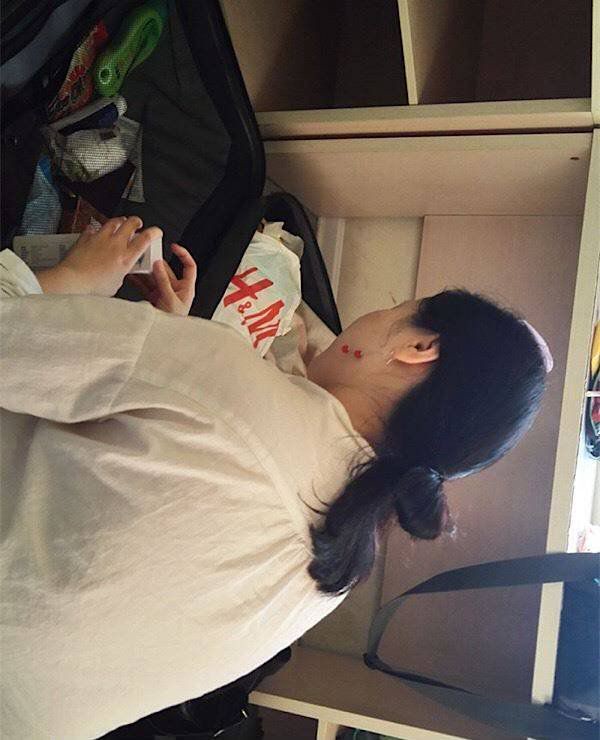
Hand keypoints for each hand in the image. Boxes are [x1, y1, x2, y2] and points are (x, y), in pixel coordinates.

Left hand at [36, 217, 161, 296]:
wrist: (73, 281)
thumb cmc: (93, 287)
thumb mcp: (116, 283)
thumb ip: (122, 272)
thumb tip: (122, 269)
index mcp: (126, 257)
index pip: (145, 239)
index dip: (154, 232)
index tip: (156, 232)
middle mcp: (115, 244)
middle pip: (131, 223)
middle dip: (136, 222)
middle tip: (137, 224)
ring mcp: (100, 238)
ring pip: (113, 221)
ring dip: (119, 221)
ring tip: (120, 224)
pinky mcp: (86, 237)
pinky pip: (93, 228)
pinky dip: (97, 229)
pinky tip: (96, 233)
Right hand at [128, 243, 196, 316]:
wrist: (166, 337)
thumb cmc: (175, 322)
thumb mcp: (171, 300)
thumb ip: (164, 282)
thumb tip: (158, 265)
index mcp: (186, 288)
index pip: (189, 267)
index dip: (183, 255)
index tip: (174, 247)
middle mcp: (175, 289)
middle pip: (166, 270)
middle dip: (156, 264)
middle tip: (146, 256)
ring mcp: (163, 293)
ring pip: (154, 277)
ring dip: (145, 271)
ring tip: (136, 264)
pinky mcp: (153, 298)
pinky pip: (145, 286)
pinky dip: (138, 280)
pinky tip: (132, 275)